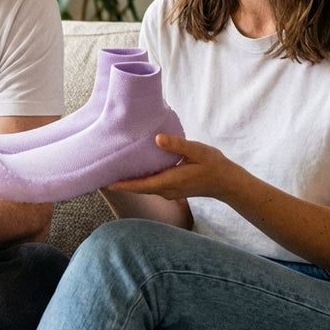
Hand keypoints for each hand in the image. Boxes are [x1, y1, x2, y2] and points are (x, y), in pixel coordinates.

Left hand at [107, 134, 234, 201]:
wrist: (227, 182)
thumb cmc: (213, 165)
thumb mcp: (197, 150)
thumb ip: (177, 145)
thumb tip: (157, 139)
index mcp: (170, 181)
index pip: (141, 185)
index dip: (123, 184)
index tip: (107, 182)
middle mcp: (166, 189)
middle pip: (138, 188)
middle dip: (121, 183)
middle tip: (103, 173)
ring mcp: (169, 191)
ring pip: (144, 187)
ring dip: (130, 181)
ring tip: (114, 170)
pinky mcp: (172, 188)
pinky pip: (151, 185)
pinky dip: (140, 180)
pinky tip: (134, 169)